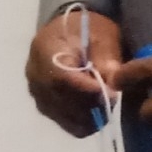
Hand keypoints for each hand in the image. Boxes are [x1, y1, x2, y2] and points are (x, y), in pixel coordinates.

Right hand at [25, 7, 122, 137]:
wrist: (68, 31)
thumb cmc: (86, 28)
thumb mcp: (101, 35)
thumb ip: (106, 58)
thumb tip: (113, 85)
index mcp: (44, 51)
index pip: (61, 78)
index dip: (88, 89)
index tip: (113, 93)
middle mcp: (35, 77)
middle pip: (63, 102)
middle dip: (94, 103)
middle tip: (116, 97)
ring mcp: (38, 95)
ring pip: (66, 117)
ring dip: (91, 114)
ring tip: (108, 100)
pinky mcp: (45, 107)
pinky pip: (66, 123)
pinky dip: (84, 121)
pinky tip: (97, 109)